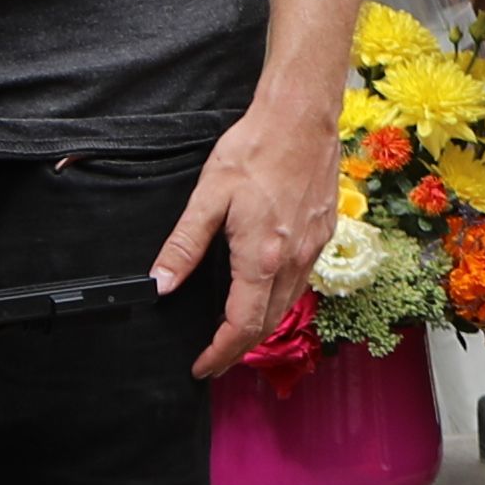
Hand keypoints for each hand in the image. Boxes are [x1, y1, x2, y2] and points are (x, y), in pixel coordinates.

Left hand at [158, 91, 341, 375]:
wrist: (303, 118)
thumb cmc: (255, 150)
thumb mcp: (208, 196)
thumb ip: (184, 245)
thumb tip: (161, 284)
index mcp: (262, 256)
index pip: (242, 324)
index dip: (220, 353)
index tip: (201, 367)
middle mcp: (294, 259)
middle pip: (268, 323)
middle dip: (239, 349)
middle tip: (213, 361)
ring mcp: (313, 247)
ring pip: (288, 305)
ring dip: (261, 327)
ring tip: (235, 335)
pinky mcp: (323, 233)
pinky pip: (301, 282)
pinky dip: (279, 301)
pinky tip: (264, 293)